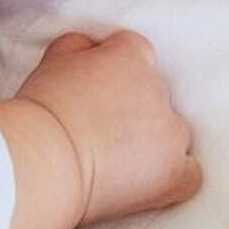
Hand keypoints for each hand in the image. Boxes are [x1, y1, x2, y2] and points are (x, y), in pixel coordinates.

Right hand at [16, 30, 200, 225]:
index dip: (113, 72)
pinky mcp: (174, 173)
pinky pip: (188, 173)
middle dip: (132, 109)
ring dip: (151, 142)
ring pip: (172, 132)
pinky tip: (146, 182)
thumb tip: (91, 48)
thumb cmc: (40, 112)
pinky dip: (172, 177)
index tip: (93, 92)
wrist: (41, 159)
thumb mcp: (52, 60)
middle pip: (155, 95)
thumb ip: (79, 46)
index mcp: (132, 56)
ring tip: (113, 160)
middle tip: (96, 129)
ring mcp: (171, 133)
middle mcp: (159, 89)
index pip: (135, 53)